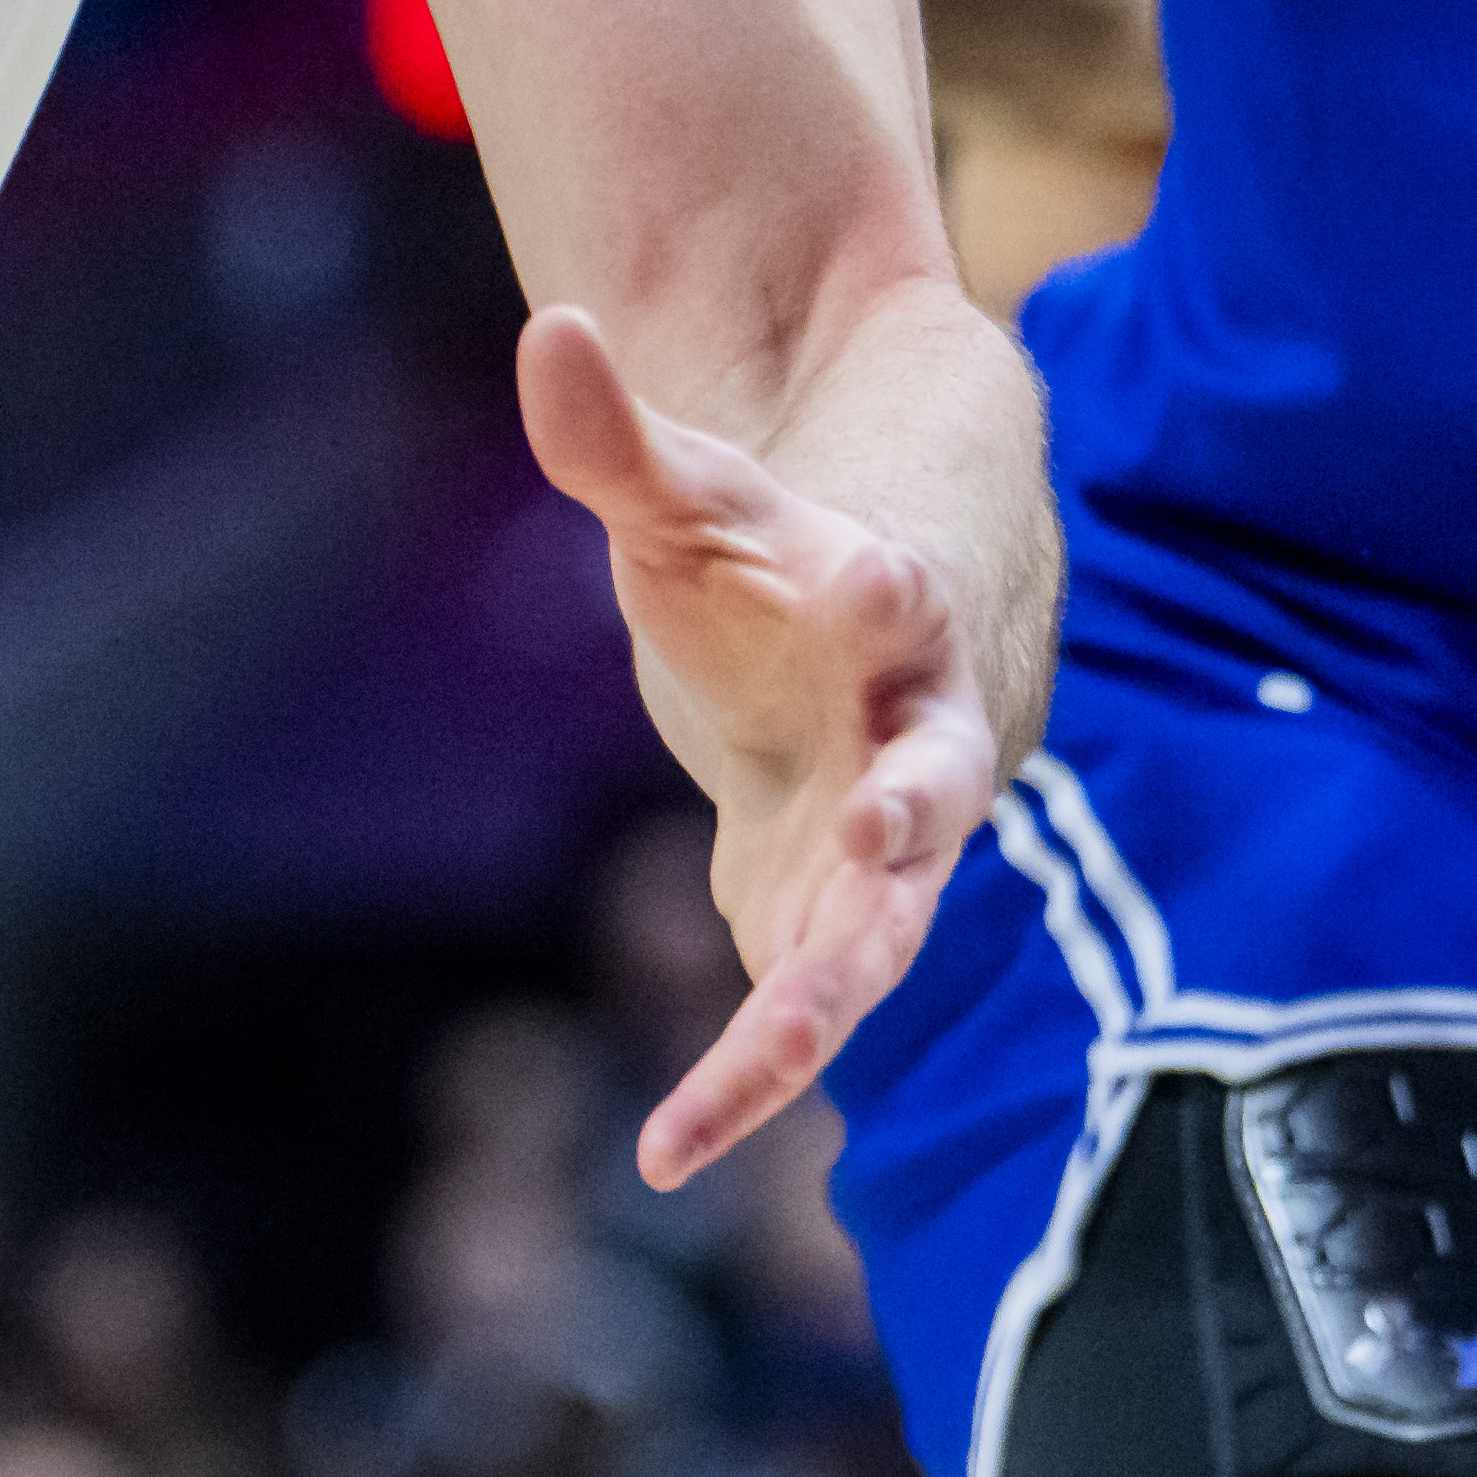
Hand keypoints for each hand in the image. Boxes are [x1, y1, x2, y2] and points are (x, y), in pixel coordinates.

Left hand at [519, 305, 1006, 1186]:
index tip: (872, 575)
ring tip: (754, 1069)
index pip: (899, 597)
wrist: (866, 648)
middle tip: (892, 837)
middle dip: (916, 814)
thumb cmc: (780, 560)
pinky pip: (800, 1013)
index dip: (887, 592)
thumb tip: (548, 327)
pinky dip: (746, 1079)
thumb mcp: (692, 494)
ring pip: (875, 938)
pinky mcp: (836, 926)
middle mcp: (914, 742)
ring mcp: (888, 850)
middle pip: (928, 789)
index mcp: (889, 612)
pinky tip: (664, 1149)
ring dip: (822, 997)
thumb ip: (618, 433)